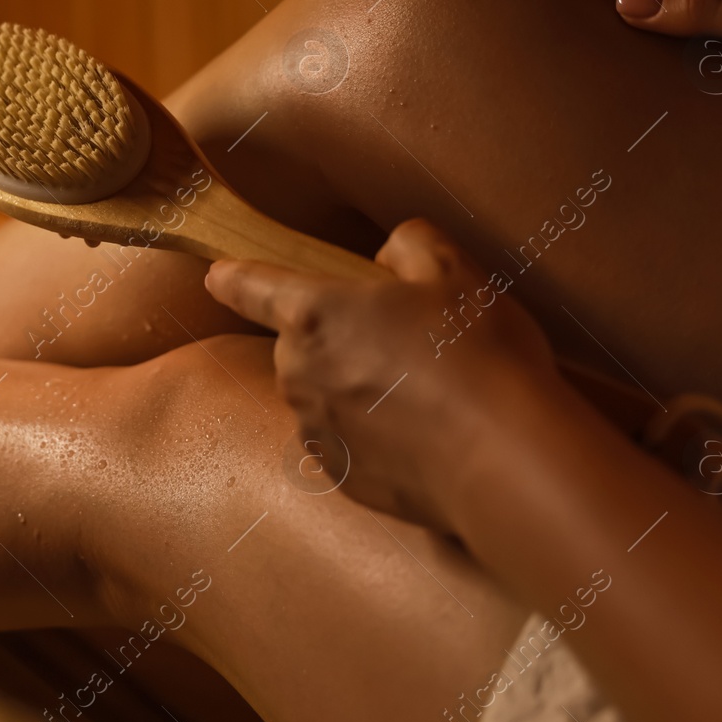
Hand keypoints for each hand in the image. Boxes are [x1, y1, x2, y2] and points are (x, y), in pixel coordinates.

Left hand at [203, 218, 556, 530]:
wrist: (504, 460)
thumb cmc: (478, 357)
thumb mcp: (456, 272)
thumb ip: (410, 245)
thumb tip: (389, 256)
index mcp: (314, 313)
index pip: (252, 286)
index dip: (234, 277)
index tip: (216, 276)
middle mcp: (298, 373)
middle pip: (300, 342)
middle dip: (338, 336)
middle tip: (407, 339)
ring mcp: (317, 430)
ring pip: (322, 393)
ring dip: (355, 386)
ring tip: (425, 390)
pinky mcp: (342, 476)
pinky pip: (345, 440)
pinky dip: (372, 433)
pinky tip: (422, 431)